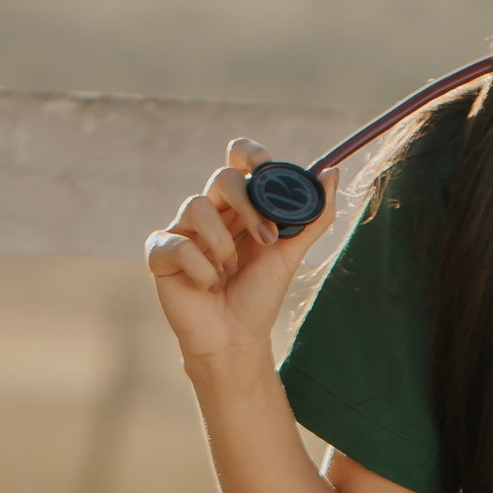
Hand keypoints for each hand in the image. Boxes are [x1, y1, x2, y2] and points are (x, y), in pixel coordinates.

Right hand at [146, 138, 336, 373]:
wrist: (235, 338)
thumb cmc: (259, 295)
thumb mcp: (291, 254)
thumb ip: (314, 216)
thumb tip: (332, 173)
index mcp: (239, 205)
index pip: (238, 158)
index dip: (250, 154)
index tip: (266, 169)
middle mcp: (210, 211)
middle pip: (222, 177)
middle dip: (248, 206)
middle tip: (268, 239)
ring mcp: (182, 230)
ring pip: (196, 206)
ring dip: (223, 242)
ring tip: (231, 270)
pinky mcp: (161, 253)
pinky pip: (178, 244)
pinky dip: (201, 269)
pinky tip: (208, 286)